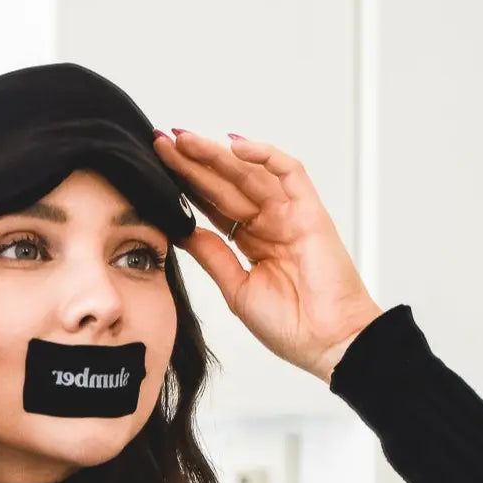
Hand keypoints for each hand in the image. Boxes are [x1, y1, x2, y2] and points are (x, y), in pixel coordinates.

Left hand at [153, 129, 383, 380]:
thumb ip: (213, 256)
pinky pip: (290, 173)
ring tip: (185, 140)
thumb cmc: (289, 325)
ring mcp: (290, 215)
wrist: (326, 343)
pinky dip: (266, 156)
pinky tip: (236, 146)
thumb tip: (183, 231)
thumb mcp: (236, 288)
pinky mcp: (311, 211)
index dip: (186, 185)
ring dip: (217, 155)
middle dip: (193, 162)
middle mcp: (269, 223)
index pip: (213, 205)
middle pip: (225, 184)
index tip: (157, 169)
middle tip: (162, 143)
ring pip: (249, 173)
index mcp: (251, 242)